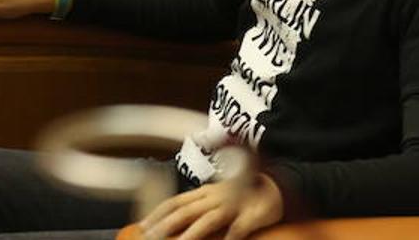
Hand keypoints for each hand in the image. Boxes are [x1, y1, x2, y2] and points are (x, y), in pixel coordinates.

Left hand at [139, 173, 282, 239]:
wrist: (276, 185)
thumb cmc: (242, 194)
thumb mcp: (216, 196)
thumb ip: (196, 205)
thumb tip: (172, 217)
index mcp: (204, 192)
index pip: (175, 201)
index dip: (158, 213)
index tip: (142, 226)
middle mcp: (215, 196)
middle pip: (186, 210)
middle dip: (167, 225)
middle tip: (151, 237)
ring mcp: (234, 204)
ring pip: (209, 219)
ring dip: (193, 234)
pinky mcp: (253, 214)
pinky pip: (241, 227)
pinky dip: (232, 236)